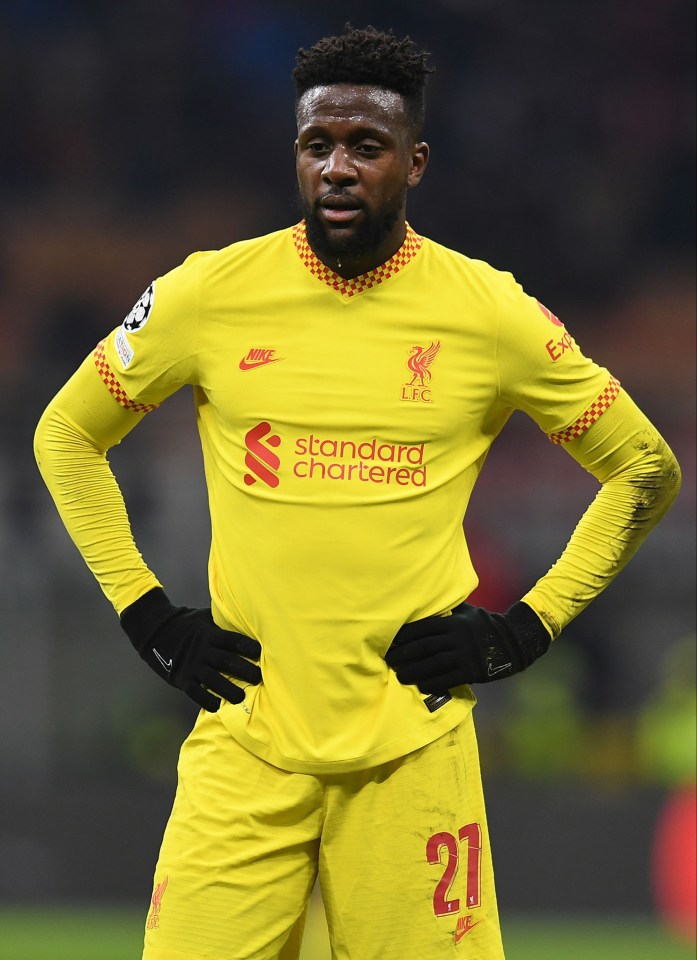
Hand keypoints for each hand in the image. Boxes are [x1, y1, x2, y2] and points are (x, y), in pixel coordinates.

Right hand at [120, 587, 261, 710]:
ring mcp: (192, 665)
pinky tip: (217, 707)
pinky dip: (207, 700)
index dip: (248, 647)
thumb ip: (223, 621)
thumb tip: (248, 619)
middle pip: (228, 662)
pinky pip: (196, 692)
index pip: (234, 640)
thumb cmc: (187, 623)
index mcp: (211, 634)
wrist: (155, 630)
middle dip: (246, 671)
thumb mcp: (205, 617)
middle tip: (259, 678)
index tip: (261, 653)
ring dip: (229, 690)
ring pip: (214, 680)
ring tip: (241, 698)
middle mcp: (203, 650)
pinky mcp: (182, 678)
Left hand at [385, 601, 550, 693]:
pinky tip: (421, 685)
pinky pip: (447, 678)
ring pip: (433, 664)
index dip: (406, 634)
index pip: (424, 627)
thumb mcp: (468, 612)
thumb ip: (449, 610)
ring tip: (400, 676)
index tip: (391, 640)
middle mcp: (457, 638)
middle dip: (404, 655)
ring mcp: (464, 655)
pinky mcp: (472, 671)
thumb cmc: (486, 625)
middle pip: (424, 647)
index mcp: (454, 622)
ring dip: (414, 671)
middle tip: (389, 660)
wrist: (514, 641)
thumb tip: (429, 602)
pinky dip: (432, 682)